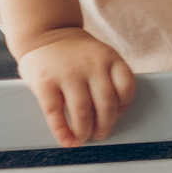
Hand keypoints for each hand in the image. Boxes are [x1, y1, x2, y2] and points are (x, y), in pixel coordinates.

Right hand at [16, 28, 136, 146]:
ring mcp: (67, 73)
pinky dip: (62, 131)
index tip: (117, 115)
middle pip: (106, 103)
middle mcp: (91, 65)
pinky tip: (66, 140)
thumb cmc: (77, 53)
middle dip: (105, 125)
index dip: (124, 106)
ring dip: (85, 131)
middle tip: (100, 134)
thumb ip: (108, 78)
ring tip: (83, 138)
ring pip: (82, 111)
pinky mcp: (44, 82)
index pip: (127, 87)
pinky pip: (55, 113)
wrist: (45, 33)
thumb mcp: (100, 55)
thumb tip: (113, 115)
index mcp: (110, 58)